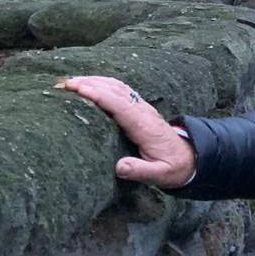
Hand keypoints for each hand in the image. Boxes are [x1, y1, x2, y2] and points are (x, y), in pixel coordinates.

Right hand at [57, 75, 195, 187]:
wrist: (191, 157)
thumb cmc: (173, 167)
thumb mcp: (160, 174)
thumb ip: (141, 171)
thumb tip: (119, 167)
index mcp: (144, 125)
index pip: (119, 105)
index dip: (99, 95)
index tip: (78, 89)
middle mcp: (142, 111)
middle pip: (114, 90)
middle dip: (89, 84)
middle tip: (63, 84)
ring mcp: (141, 107)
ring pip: (116, 86)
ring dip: (94, 80)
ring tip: (69, 81)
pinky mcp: (139, 108)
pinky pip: (120, 90)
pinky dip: (103, 83)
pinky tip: (89, 83)